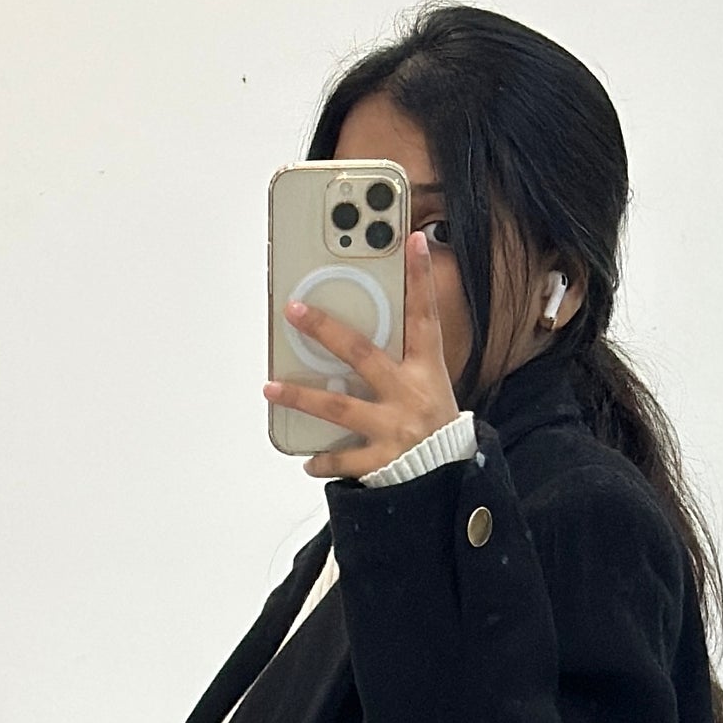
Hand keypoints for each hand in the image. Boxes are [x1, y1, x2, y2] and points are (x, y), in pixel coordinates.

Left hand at [266, 229, 459, 479]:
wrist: (451, 481)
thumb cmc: (437, 432)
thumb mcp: (432, 389)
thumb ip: (403, 364)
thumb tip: (360, 343)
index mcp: (426, 372)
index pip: (424, 317)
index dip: (420, 279)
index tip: (412, 241)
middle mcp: (409, 395)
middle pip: (361, 353)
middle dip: (325, 330)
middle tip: (294, 310)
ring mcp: (394, 429)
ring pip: (338, 407)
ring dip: (301, 396)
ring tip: (271, 388)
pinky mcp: (382, 462)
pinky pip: (345, 460)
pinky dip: (324, 461)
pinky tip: (307, 460)